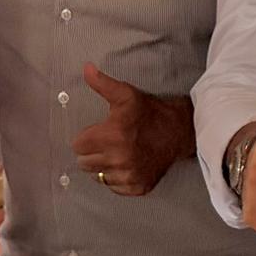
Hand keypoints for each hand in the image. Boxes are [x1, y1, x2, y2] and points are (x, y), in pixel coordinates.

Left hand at [72, 63, 193, 195]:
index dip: (85, 137)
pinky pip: (114, 187)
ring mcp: (129, 175)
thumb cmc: (149, 112)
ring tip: (117, 152)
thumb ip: (102, 83)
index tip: (97, 132)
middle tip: (106, 142)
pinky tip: (127, 164)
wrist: (178, 131)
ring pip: (98, 176)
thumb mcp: (125, 94)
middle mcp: (120, 159)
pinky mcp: (138, 187)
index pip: (78, 146)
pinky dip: (117, 178)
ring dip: (104, 166)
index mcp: (112, 136)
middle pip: (85, 163)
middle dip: (92, 152)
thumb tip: (86, 68)